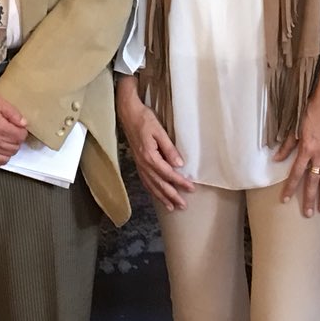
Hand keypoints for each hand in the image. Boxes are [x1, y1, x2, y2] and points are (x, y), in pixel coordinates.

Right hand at [0, 86, 27, 171]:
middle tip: (10, 135)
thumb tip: (22, 122)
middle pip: (12, 150)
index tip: (17, 128)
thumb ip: (10, 111)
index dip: (20, 131)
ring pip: (1, 161)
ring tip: (1, 145)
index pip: (20, 137)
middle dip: (14, 142)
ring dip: (4, 153)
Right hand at [118, 84, 193, 210]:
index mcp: (150, 156)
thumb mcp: (159, 131)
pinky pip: (145, 180)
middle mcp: (143, 164)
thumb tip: (179, 164)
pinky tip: (156, 194)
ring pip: (151, 185)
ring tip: (171, 207)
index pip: (168, 174)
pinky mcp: (138, 162)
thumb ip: (169, 149)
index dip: (180, 183)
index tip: (191, 188)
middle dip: (172, 196)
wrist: (128, 114)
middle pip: (160, 184)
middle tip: (183, 206)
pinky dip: (151, 190)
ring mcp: (139, 164)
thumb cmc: (144, 119)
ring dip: (162, 197)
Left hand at [275, 89, 319, 216]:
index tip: (286, 200)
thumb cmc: (310, 112)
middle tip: (309, 214)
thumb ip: (287, 146)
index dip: (290, 188)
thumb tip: (276, 158)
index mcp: (306, 150)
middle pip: (314, 181)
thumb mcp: (295, 128)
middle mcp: (319, 155)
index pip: (296, 174)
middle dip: (311, 198)